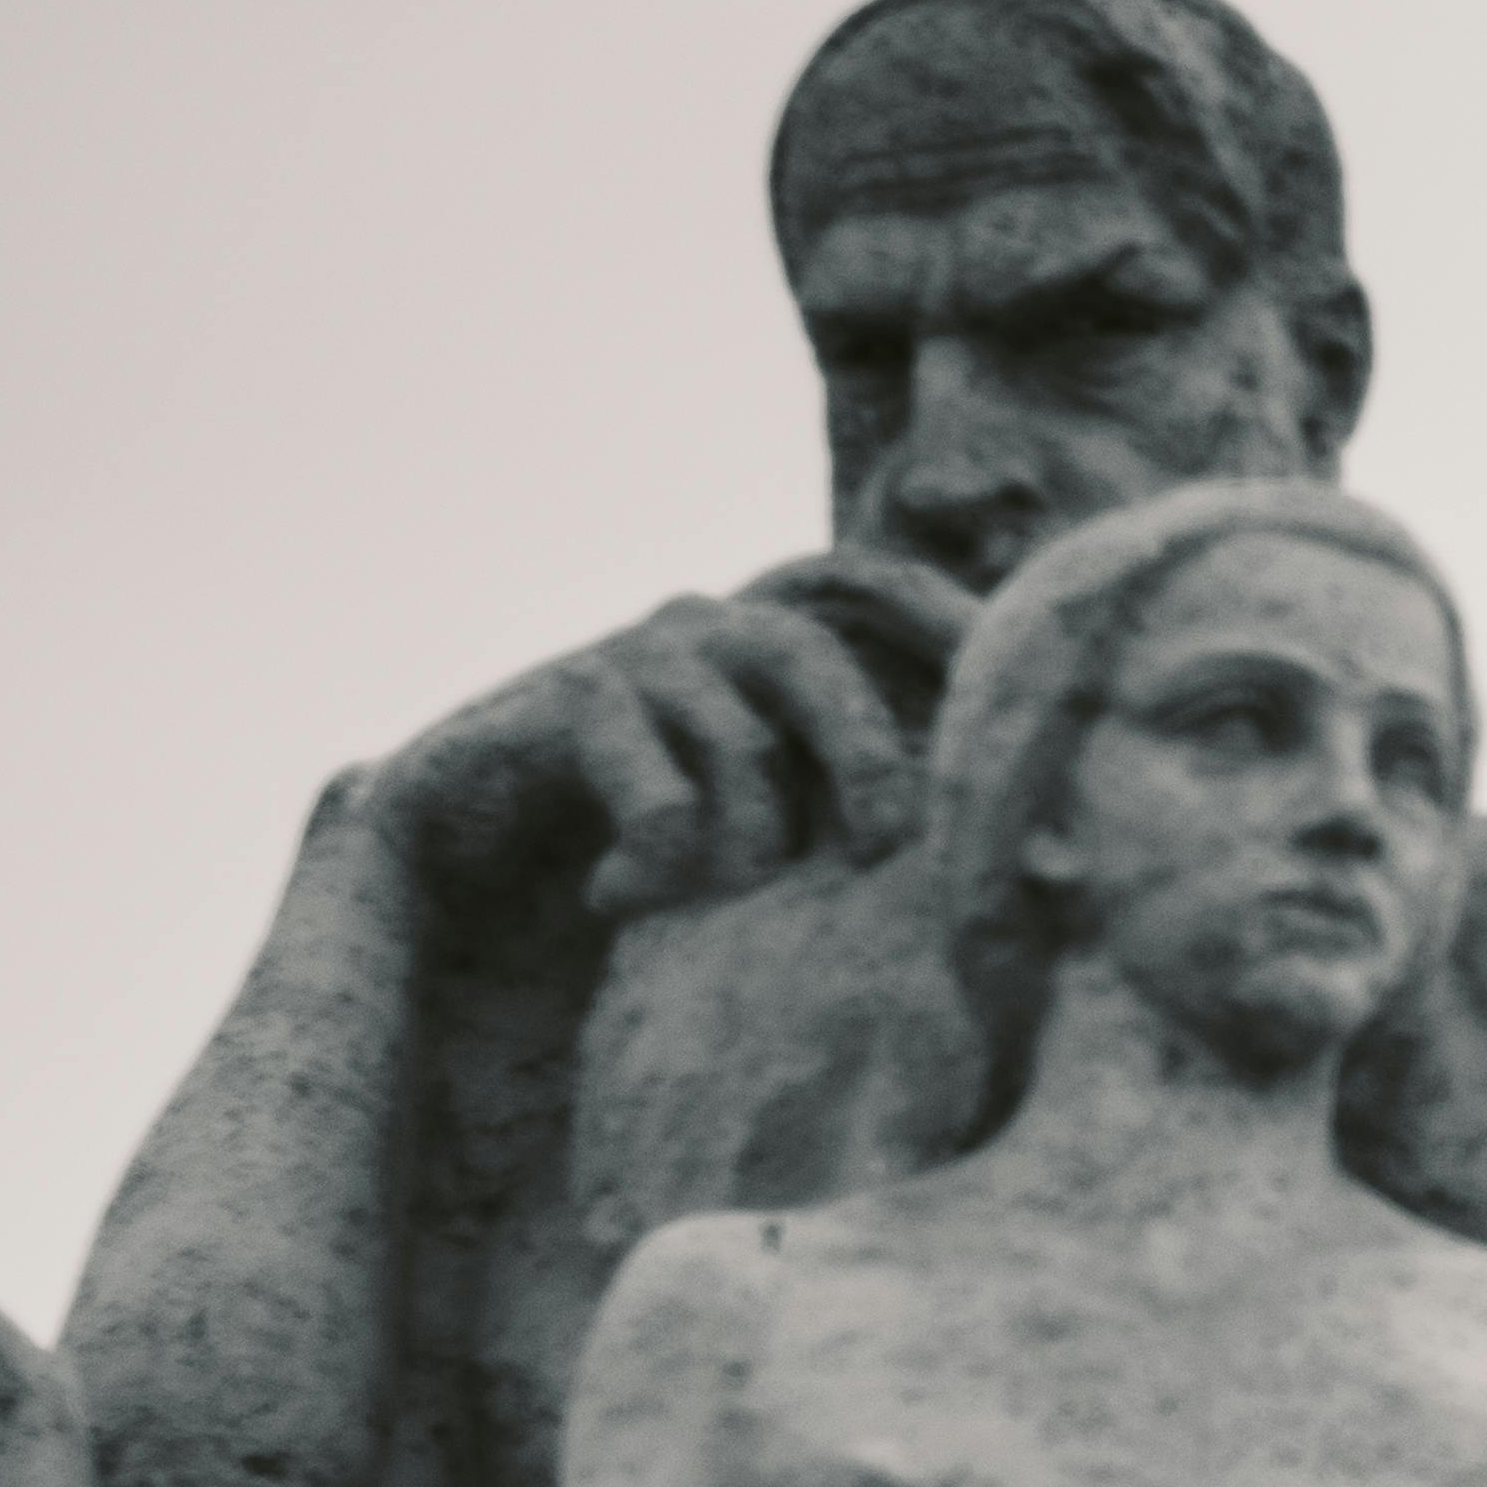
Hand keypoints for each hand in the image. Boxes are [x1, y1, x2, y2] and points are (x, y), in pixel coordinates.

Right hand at [374, 550, 991, 925]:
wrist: (454, 868)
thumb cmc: (630, 853)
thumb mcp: (754, 824)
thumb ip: (849, 809)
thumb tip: (1033, 865)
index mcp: (762, 644)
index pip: (863, 588)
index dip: (936, 610)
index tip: (1005, 666)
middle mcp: (703, 628)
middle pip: (812, 649)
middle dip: (867, 754)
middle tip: (878, 850)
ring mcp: (631, 658)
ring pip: (744, 740)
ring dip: (746, 841)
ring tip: (708, 898)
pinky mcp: (562, 705)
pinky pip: (658, 789)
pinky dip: (661, 860)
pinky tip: (614, 897)